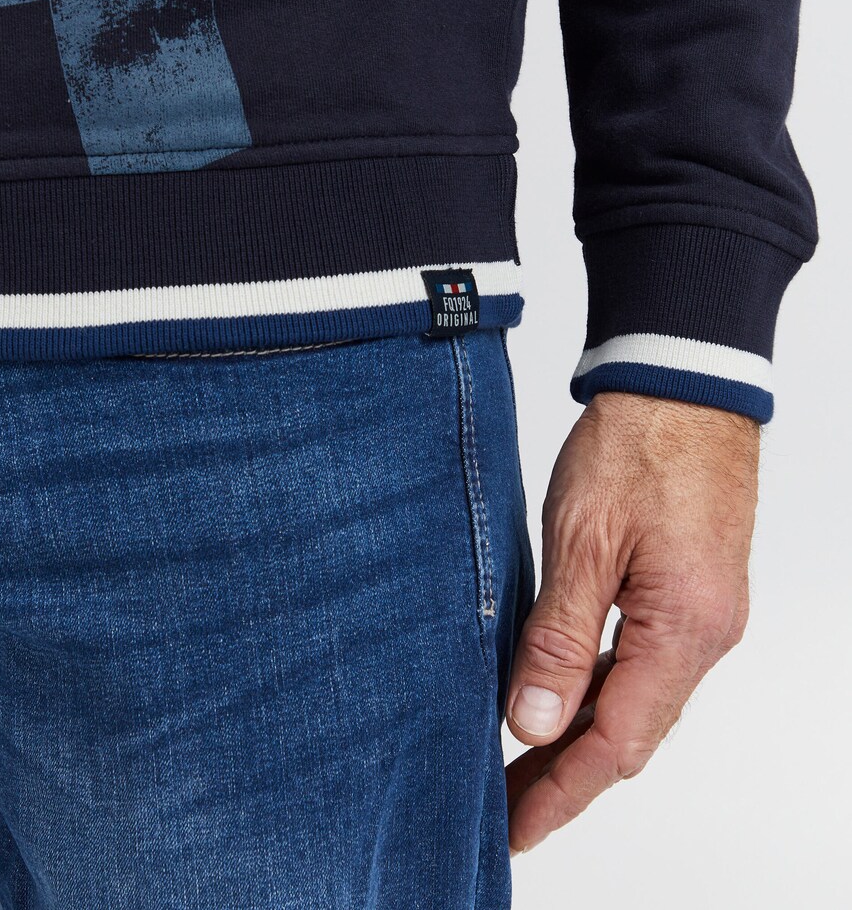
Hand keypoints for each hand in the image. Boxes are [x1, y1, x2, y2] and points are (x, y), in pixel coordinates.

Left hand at [505, 390, 758, 852]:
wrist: (683, 381)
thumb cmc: (638, 444)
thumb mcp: (583, 538)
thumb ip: (560, 635)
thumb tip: (533, 724)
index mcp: (685, 628)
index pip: (616, 742)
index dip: (561, 793)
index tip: (513, 829)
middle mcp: (705, 632)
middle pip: (632, 733)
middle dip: (567, 777)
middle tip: (504, 809)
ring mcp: (704, 612)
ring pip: (639, 699)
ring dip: (583, 735)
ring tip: (521, 764)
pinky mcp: (691, 588)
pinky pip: (646, 660)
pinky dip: (602, 689)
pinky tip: (561, 694)